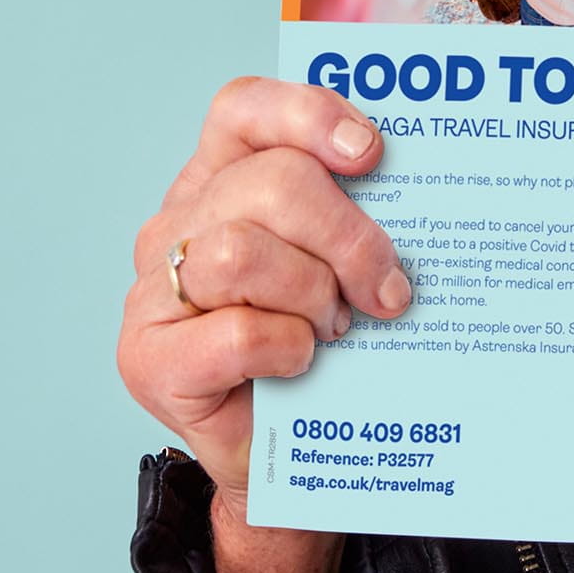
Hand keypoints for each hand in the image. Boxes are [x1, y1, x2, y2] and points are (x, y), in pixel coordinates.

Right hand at [120, 78, 410, 572]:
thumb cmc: (319, 354)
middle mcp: (178, 225)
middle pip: (265, 183)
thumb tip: (424, 186)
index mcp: (219, 182)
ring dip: (312, 294)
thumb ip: (351, 216)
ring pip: (241, 253)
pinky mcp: (148, 357)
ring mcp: (154, 291)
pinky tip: (300, 364)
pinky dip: (286, 348)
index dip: (307, 114)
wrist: (289, 462)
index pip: (243, 110)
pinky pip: (235, 332)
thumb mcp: (337, 268)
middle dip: (347, 235)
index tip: (371, 153)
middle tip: (387, 289)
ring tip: (336, 330)